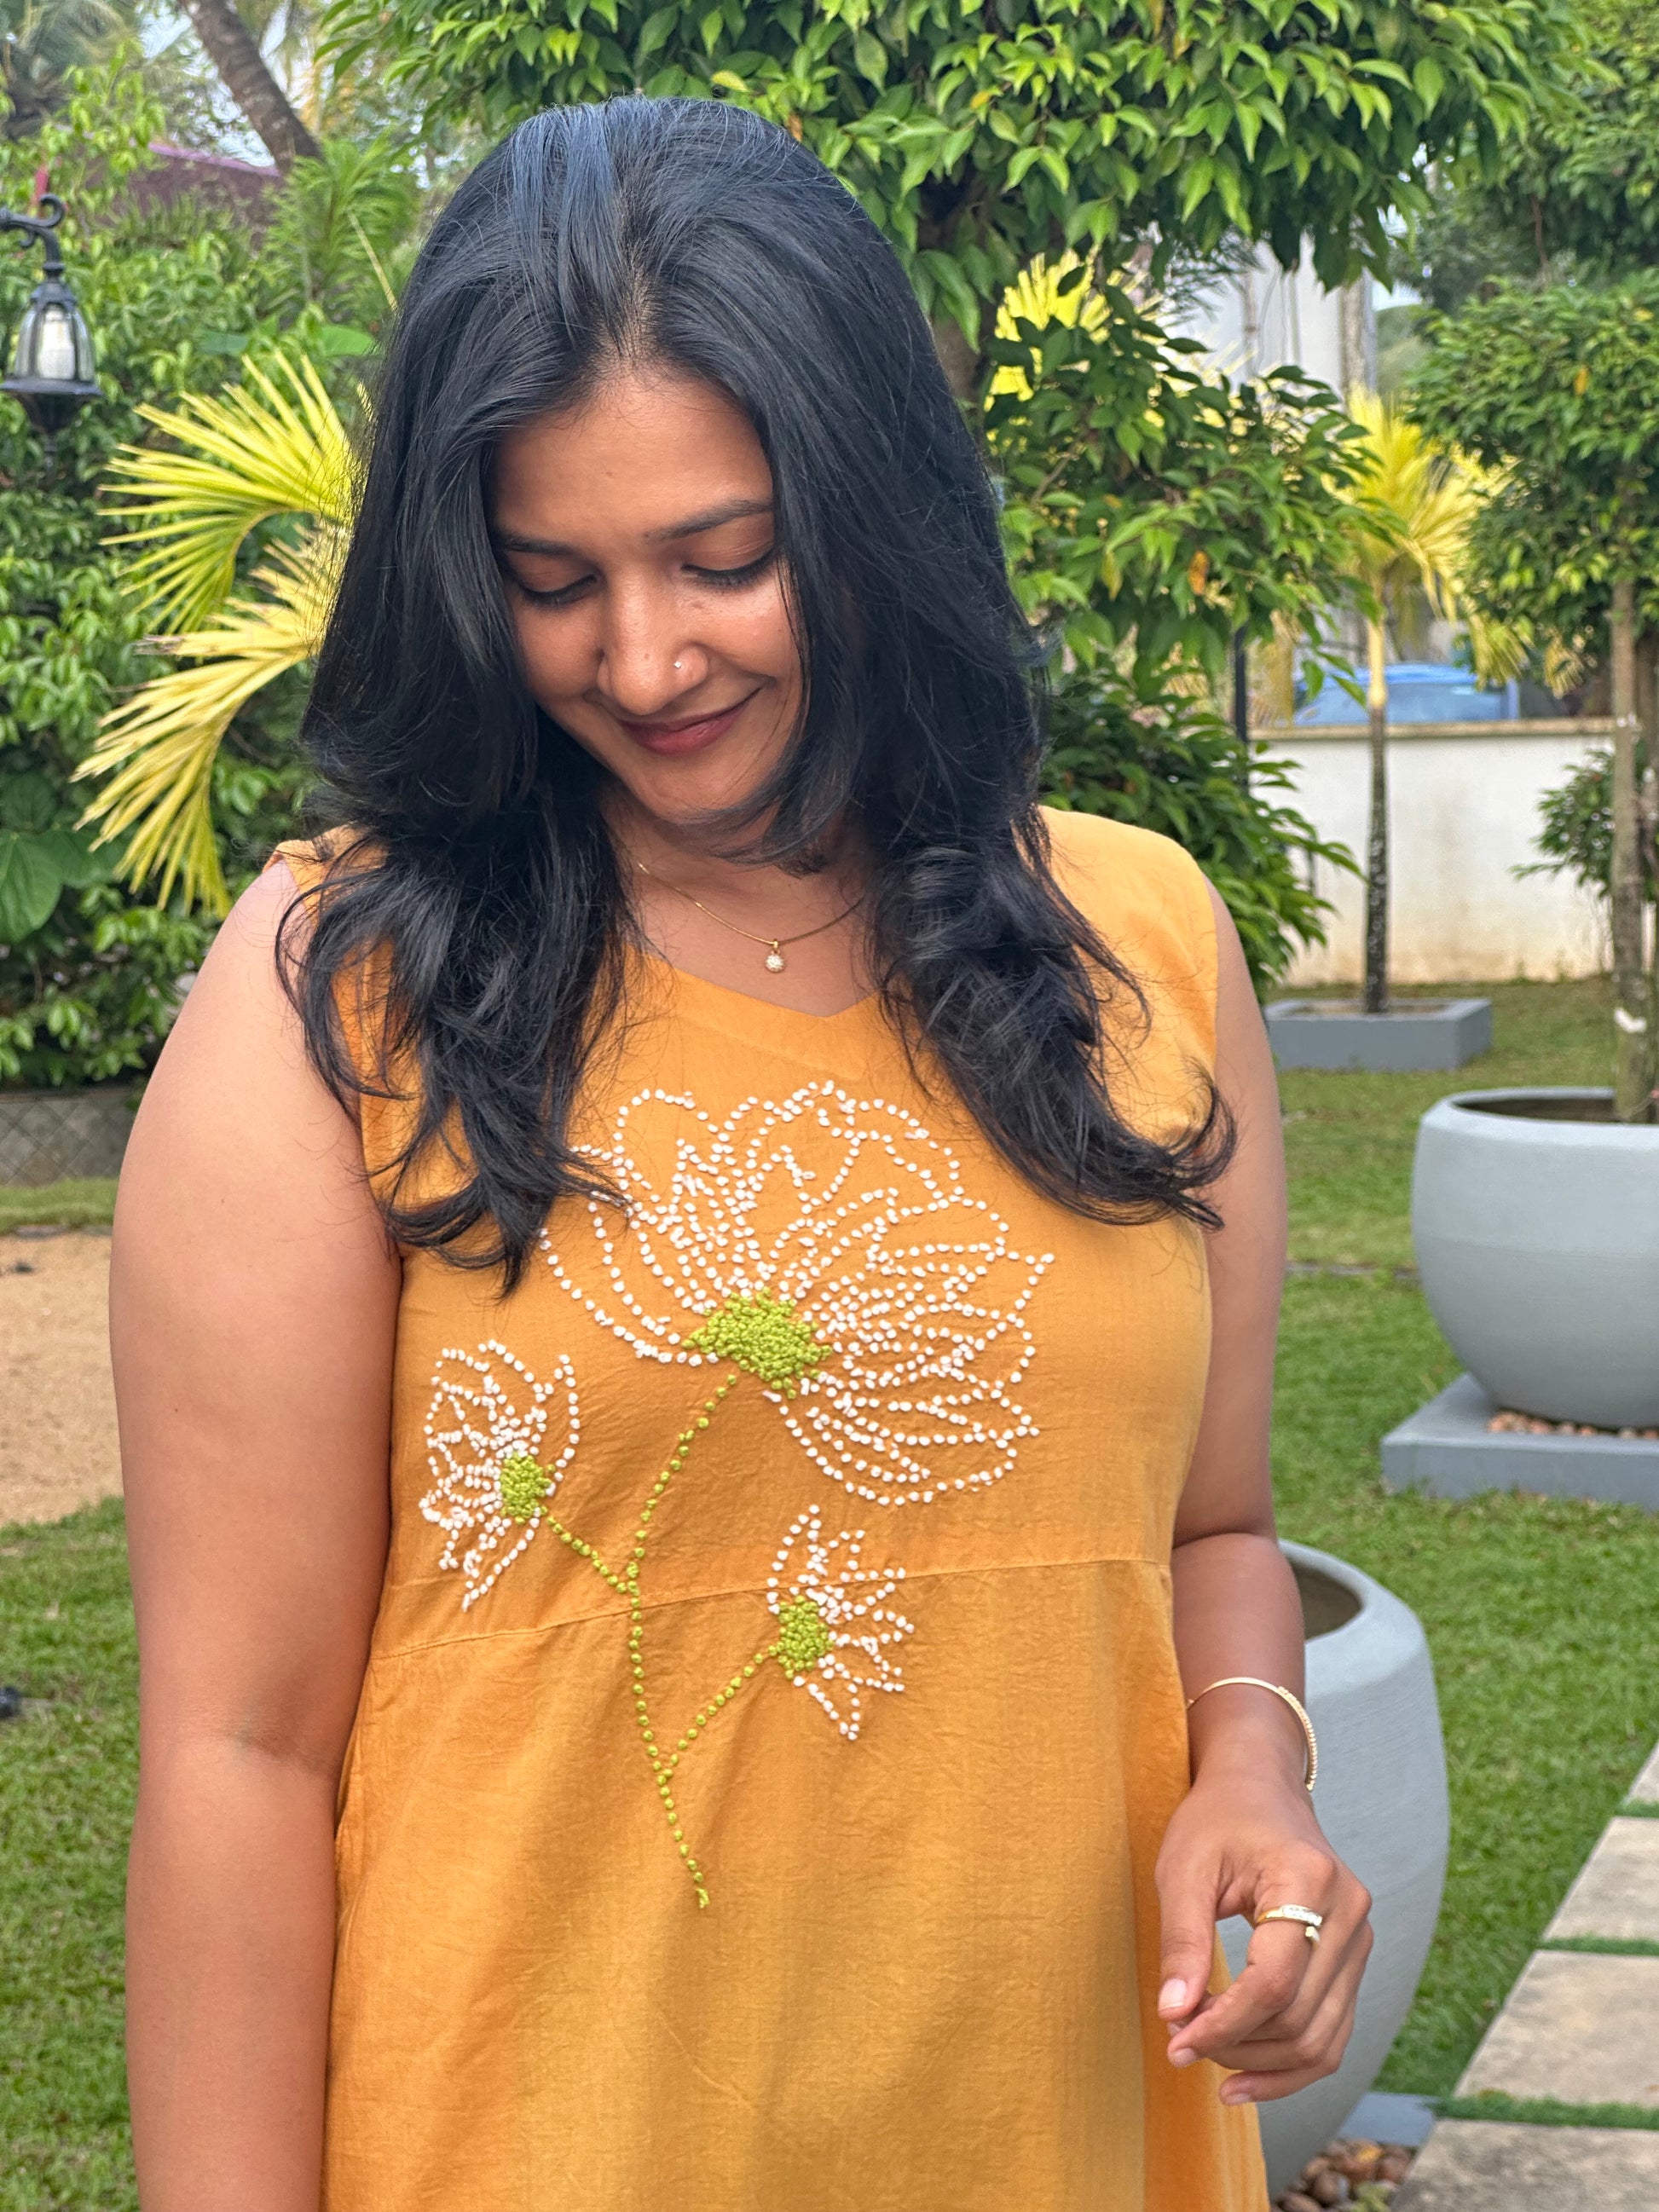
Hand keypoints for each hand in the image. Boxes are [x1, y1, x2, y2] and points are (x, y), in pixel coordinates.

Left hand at [1155, 1764, 1372, 2103]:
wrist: (1260, 1790)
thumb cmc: (1217, 1821)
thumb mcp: (1183, 1867)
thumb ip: (1182, 1941)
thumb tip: (1175, 2015)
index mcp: (1308, 1879)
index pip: (1274, 1981)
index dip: (1224, 2023)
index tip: (1176, 2040)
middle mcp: (1349, 1912)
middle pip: (1298, 2017)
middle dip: (1236, 2044)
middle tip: (1180, 2042)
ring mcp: (1360, 1938)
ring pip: (1321, 2039)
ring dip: (1261, 2064)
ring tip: (1206, 2056)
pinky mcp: (1354, 1960)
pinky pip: (1333, 2033)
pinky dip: (1290, 2065)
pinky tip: (1244, 2076)